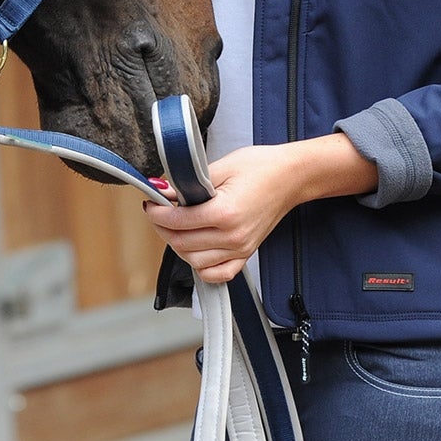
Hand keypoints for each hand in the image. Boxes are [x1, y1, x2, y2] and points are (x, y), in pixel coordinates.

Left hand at [142, 132, 379, 283]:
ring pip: (195, 261)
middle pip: (182, 244)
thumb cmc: (259, 167)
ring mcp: (240, 249)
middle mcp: (233, 237)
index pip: (178, 222)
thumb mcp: (220, 167)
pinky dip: (202, 267)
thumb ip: (187, 183)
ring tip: (174, 227)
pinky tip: (195, 249)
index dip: (156, 214)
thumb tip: (161, 190)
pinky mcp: (246, 254)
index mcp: (225, 213)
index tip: (150, 204)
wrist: (290, 177)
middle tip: (158, 213)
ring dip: (178, 246)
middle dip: (162, 228)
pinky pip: (218, 274)